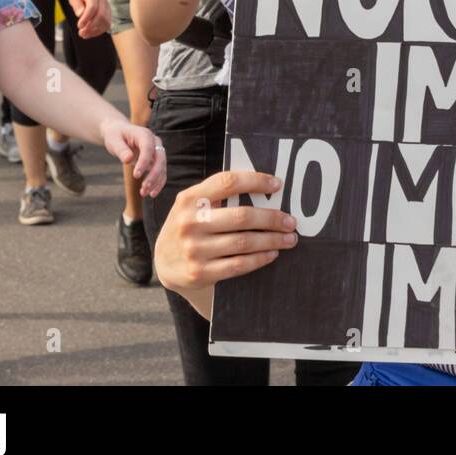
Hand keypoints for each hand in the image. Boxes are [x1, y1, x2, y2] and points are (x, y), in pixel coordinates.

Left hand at [68, 0, 109, 37]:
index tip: (79, 25)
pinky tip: (90, 33)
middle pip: (101, 16)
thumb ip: (77, 4)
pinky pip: (107, 24)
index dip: (86, 18)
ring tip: (84, 35)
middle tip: (81, 33)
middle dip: (91, 27)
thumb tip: (80, 14)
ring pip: (106, 22)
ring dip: (95, 31)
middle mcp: (103, 1)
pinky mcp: (108, 13)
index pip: (92, 7)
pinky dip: (99, 31)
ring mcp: (107, 7)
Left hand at [100, 116, 165, 197]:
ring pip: (162, 167)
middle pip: (160, 159)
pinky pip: (161, 173)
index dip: (144, 162)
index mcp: (144, 134)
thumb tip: (128, 159)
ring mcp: (157, 151)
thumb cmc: (115, 136)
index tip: (135, 175)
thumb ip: (121, 149)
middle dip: (154, 174)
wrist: (119, 133)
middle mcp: (155, 142)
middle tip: (144, 187)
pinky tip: (151, 193)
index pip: (148, 148)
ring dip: (155, 181)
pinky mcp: (156, 160)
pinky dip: (158, 183)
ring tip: (144, 193)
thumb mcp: (113, 140)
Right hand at [154, 170, 297, 294]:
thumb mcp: (193, 205)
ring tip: (289, 238)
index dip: (256, 181)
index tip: (277, 185)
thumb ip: (217, 194)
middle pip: (241, 216)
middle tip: (291, 221)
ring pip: (244, 242)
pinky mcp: (199, 272)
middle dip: (272, 218)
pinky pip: (238, 265)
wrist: (164, 262)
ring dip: (272, 240)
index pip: (227, 182)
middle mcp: (189, 223)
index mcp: (189, 199)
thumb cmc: (189, 225)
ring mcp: (193, 249)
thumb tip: (265, 187)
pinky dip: (260, 259)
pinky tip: (272, 254)